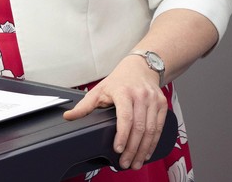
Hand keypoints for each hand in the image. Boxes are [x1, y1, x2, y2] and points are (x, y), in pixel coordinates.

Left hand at [62, 55, 167, 169]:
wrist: (140, 68)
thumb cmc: (118, 81)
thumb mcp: (99, 90)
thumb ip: (84, 106)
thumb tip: (68, 117)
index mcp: (123, 92)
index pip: (125, 117)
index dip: (122, 135)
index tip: (117, 149)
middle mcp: (140, 95)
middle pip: (139, 127)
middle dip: (132, 149)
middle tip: (126, 163)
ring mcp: (153, 100)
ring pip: (151, 130)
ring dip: (143, 149)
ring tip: (135, 162)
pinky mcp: (162, 104)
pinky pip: (160, 127)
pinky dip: (153, 142)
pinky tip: (146, 152)